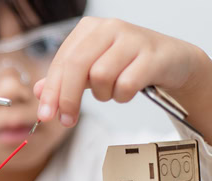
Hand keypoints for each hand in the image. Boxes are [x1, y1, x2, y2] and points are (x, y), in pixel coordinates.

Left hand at [33, 17, 207, 126]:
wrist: (173, 62)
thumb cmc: (128, 65)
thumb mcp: (92, 70)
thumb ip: (64, 79)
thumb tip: (38, 91)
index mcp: (89, 29)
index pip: (61, 62)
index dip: (51, 91)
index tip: (45, 115)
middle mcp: (109, 27)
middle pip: (76, 66)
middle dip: (68, 98)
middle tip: (67, 120)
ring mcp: (132, 38)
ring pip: (101, 76)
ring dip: (103, 94)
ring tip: (112, 92)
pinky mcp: (152, 55)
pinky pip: (126, 84)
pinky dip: (122, 96)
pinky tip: (128, 91)